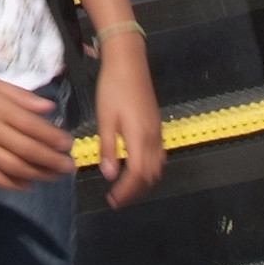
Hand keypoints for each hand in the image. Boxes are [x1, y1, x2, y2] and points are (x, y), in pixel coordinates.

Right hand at [0, 72, 74, 189]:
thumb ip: (20, 95)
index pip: (32, 125)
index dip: (53, 137)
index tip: (69, 143)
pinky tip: (27, 186)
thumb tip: (49, 107)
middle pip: (26, 149)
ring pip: (12, 166)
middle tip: (69, 166)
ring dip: (37, 174)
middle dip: (52, 160)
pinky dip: (11, 184)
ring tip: (55, 178)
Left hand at [93, 35, 164, 206]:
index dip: (127, 191)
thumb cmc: (113, 88)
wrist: (129, 63)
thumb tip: (110, 175)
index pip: (138, 175)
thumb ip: (109, 148)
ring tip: (125, 188)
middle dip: (135, 191)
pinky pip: (158, 156)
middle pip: (150, 175)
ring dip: (143, 181)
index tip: (113, 201)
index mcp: (140, 138)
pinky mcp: (156, 125)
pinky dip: (149, 169)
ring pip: (157, 167)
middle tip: (117, 199)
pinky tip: (137, 167)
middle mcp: (154, 138)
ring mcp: (158, 132)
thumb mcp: (105, 119)